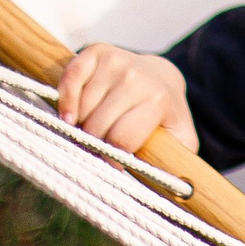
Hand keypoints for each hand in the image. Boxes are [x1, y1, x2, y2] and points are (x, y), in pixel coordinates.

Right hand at [56, 44, 195, 153]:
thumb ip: (178, 165)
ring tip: (93, 127)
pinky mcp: (98, 51)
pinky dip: (65, 100)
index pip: (121, 140)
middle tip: (100, 145)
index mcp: (159, 101)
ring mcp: (117, 62)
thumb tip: (180, 194)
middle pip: (97, 127)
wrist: (160, 78)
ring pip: (81, 109)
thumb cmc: (164, 118)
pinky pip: (70, 79)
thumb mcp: (180, 141)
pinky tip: (68, 115)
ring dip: (80, 124)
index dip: (114, 158)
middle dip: (94, 142)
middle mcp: (138, 78)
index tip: (113, 163)